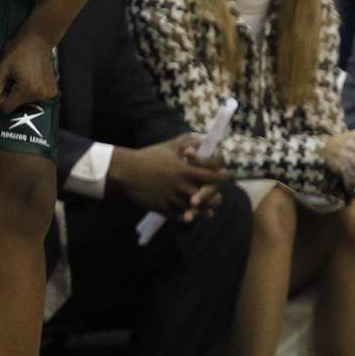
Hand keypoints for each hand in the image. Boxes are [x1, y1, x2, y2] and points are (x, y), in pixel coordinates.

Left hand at [0, 31, 56, 114]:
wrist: (39, 39)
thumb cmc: (19, 50)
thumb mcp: (1, 68)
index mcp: (28, 90)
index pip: (6, 108)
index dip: (2, 96)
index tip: (6, 82)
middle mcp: (41, 95)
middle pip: (17, 106)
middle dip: (13, 94)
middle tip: (16, 76)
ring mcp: (49, 94)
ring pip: (26, 103)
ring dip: (22, 93)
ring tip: (24, 75)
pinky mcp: (53, 92)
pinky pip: (35, 98)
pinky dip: (31, 91)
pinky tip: (32, 77)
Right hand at [109, 133, 227, 219]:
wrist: (127, 173)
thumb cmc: (149, 157)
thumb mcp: (169, 147)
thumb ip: (187, 143)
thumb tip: (202, 140)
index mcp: (185, 170)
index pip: (212, 175)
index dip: (222, 176)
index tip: (227, 175)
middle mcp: (182, 186)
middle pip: (209, 196)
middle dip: (215, 196)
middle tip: (219, 196)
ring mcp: (173, 199)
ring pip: (197, 209)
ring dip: (205, 210)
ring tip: (210, 211)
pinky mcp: (164, 209)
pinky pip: (181, 215)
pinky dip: (189, 215)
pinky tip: (192, 215)